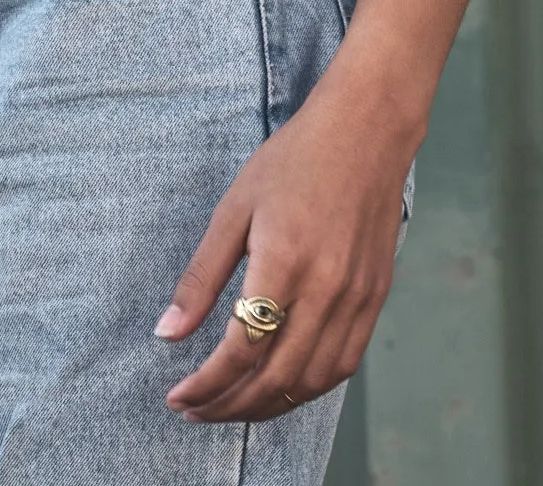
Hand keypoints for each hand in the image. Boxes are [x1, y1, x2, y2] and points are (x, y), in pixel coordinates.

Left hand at [154, 80, 413, 422]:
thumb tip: (167, 333)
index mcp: (284, 261)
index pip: (241, 349)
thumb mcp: (235, 208)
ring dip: (268, 405)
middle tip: (196, 410)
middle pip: (275, 377)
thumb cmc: (294, 161)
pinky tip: (280, 384)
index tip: (177, 396)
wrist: (365, 132)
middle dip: (230, 406)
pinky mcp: (375, 298)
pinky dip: (308, 386)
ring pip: (311, 380)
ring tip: (232, 405)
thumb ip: (202, 276)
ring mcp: (357, 297)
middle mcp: (326, 288)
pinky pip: (343, 364)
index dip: (206, 384)